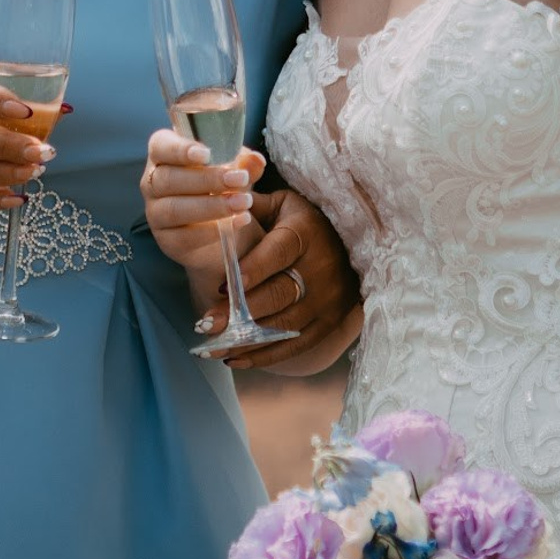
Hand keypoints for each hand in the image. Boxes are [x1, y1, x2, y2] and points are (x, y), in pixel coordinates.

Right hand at [140, 125, 255, 270]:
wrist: (224, 232)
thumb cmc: (223, 190)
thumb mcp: (236, 173)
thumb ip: (244, 165)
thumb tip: (256, 160)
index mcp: (164, 156)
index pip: (160, 146)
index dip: (179, 149)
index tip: (206, 153)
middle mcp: (153, 183)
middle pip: (168, 178)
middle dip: (206, 179)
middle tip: (239, 179)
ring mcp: (156, 214)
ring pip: (174, 208)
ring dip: (211, 205)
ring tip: (243, 203)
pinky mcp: (167, 241)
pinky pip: (183, 237)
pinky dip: (213, 231)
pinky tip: (239, 221)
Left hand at [140, 137, 360, 372]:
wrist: (355, 242)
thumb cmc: (306, 220)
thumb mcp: (284, 204)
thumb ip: (250, 204)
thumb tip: (217, 199)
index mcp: (307, 232)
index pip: (277, 253)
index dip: (250, 271)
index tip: (220, 286)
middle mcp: (322, 268)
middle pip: (278, 295)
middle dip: (239, 313)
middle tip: (204, 325)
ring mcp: (329, 300)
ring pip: (284, 326)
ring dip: (246, 340)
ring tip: (211, 348)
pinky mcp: (331, 322)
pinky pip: (296, 346)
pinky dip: (264, 356)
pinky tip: (234, 359)